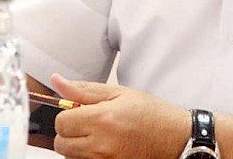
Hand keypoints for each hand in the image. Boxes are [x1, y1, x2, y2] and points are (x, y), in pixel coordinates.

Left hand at [51, 74, 190, 158]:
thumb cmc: (151, 113)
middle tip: (90, 123)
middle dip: (70, 131)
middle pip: (61, 143)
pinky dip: (88, 156)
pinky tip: (104, 146)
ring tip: (100, 135)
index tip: (81, 111)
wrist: (176, 138)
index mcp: (102, 119)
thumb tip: (57, 81)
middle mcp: (101, 144)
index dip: (69, 114)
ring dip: (78, 145)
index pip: (61, 122)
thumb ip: (84, 89)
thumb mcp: (120, 93)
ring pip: (70, 156)